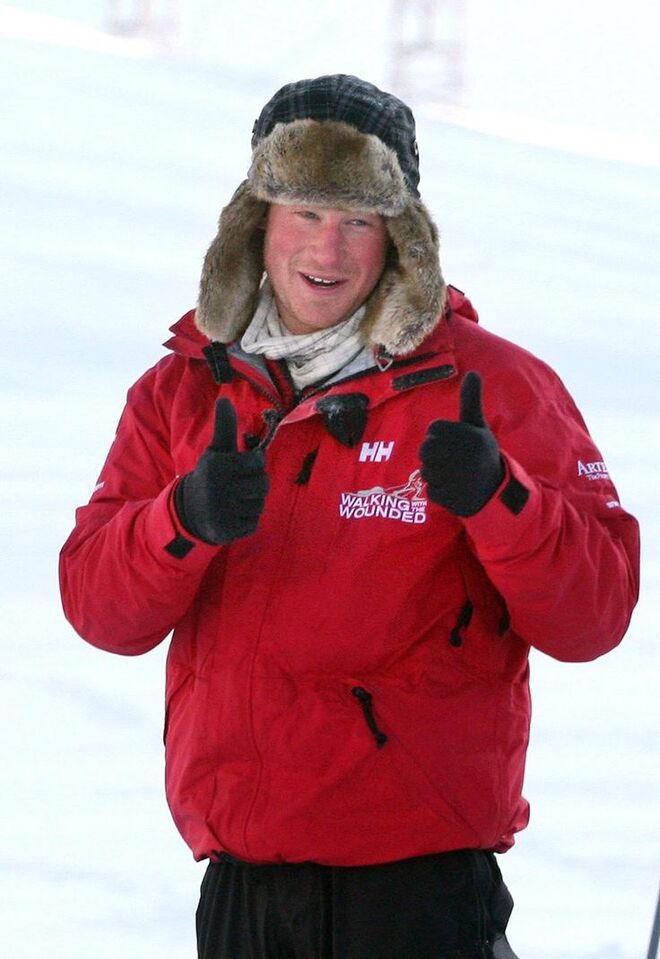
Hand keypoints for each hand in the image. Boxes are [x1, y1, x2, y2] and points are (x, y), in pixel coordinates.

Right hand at [175, 398, 268, 543]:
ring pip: (260, 504)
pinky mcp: (227, 532)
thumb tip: (225, 399)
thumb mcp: (216, 450)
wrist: (189, 510)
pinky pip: (253, 522)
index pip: (257, 462)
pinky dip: (247, 518)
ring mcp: (222, 513)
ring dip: (252, 501)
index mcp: (216, 467)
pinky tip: (233, 513)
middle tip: (242, 483)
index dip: (255, 462)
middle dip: (257, 482)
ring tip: (235, 498)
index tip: (246, 464)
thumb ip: (225, 427)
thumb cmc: (210, 474)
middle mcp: (217, 490)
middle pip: (263, 484)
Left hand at [420, 371, 503, 516]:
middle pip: (425, 449)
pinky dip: (439, 491)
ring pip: (425, 471)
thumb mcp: (478, 426)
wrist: (496, 491)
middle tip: (450, 460)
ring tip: (454, 474)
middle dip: (433, 454)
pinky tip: (454, 489)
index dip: (440, 435)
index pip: (433, 428)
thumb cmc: (482, 453)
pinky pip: (430, 491)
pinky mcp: (452, 498)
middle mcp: (466, 458)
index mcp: (472, 437)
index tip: (455, 443)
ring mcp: (458, 480)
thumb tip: (473, 372)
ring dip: (435, 473)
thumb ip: (471, 401)